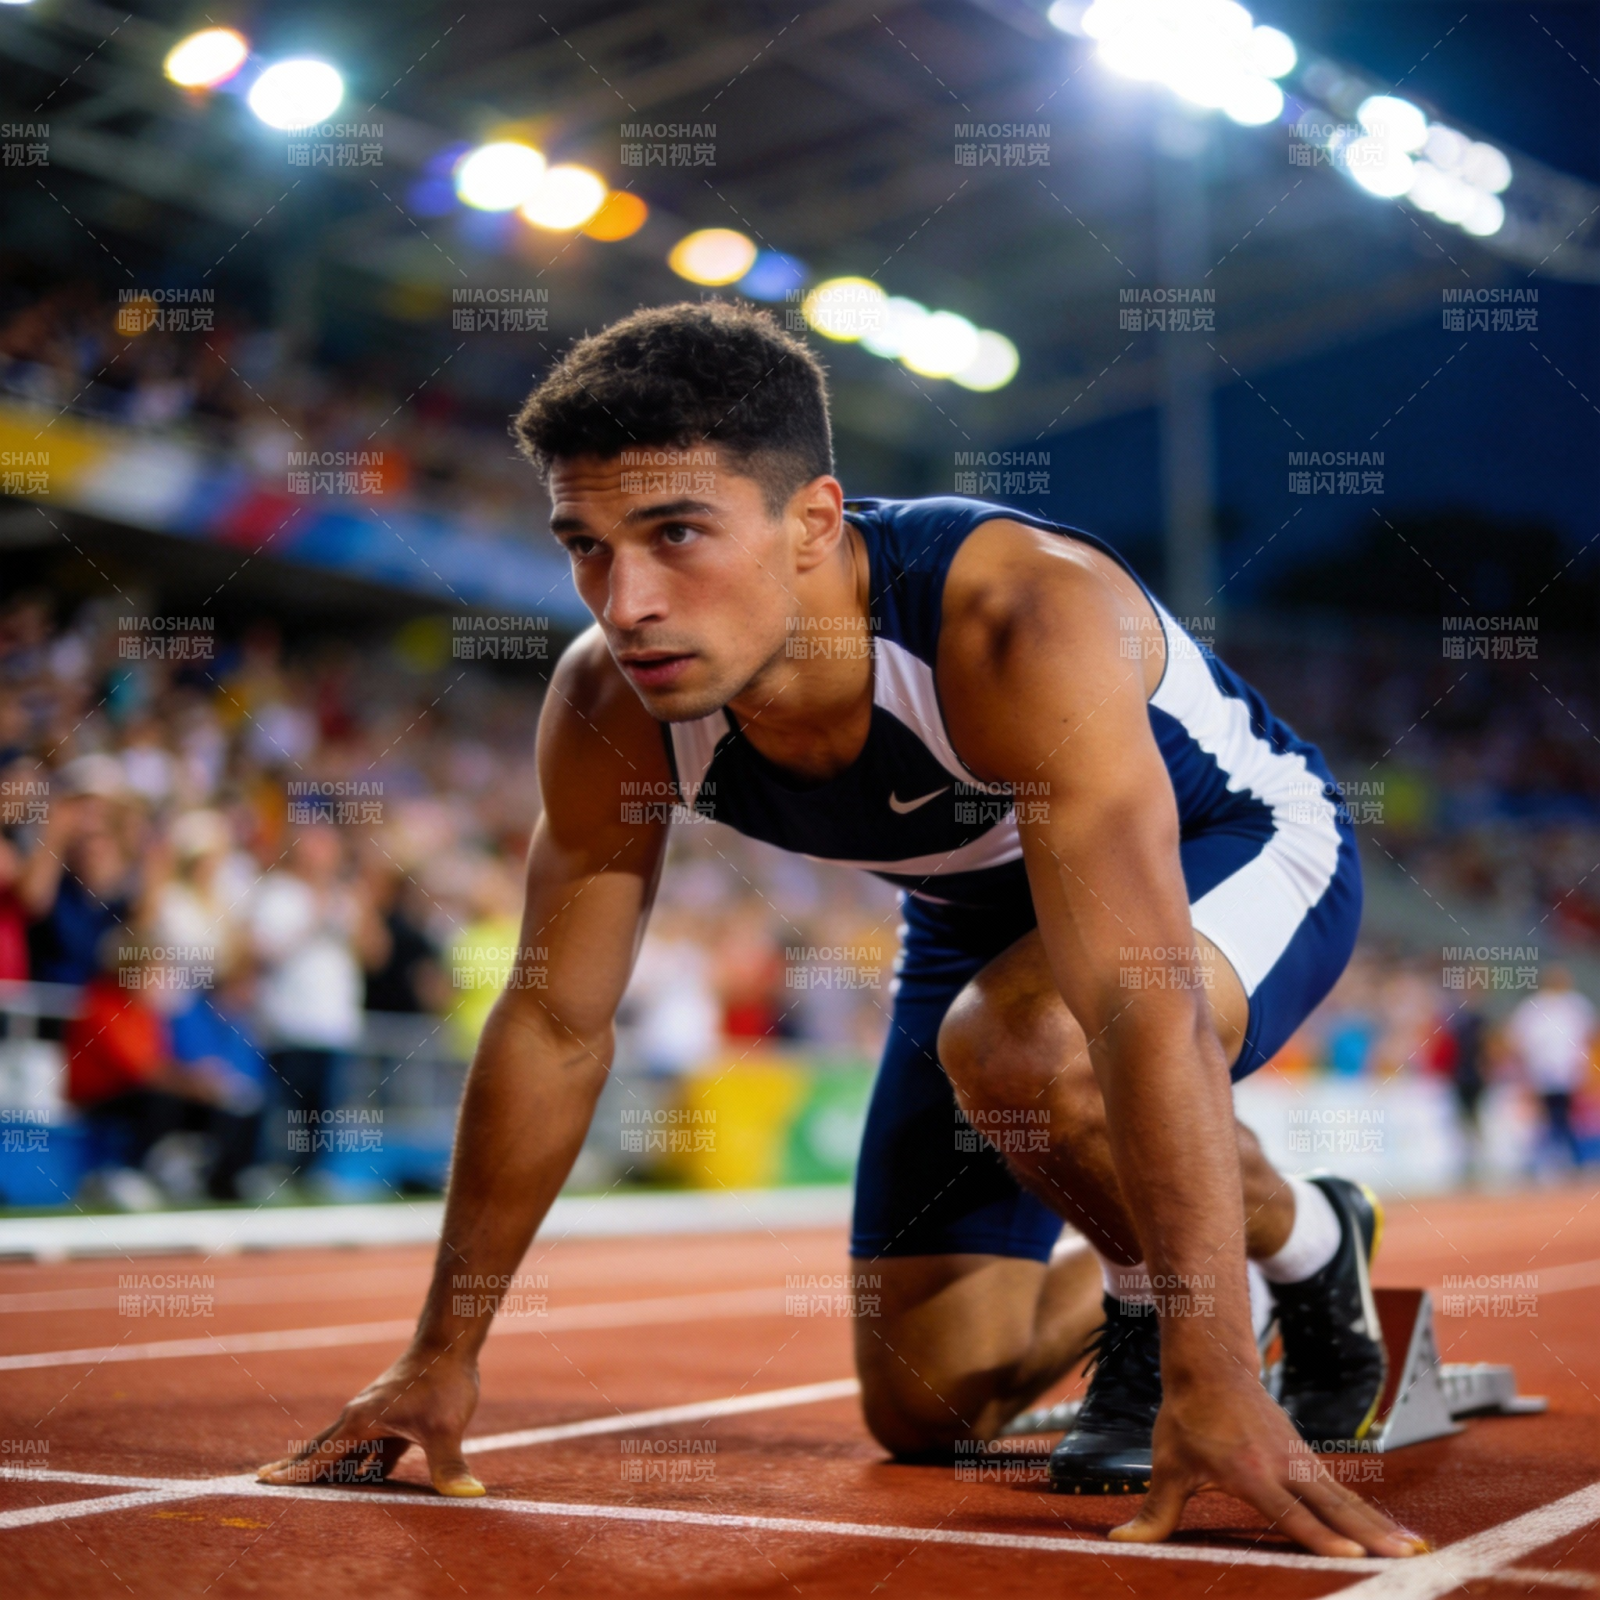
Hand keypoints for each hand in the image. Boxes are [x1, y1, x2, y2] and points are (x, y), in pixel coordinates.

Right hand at [257, 1346, 484, 1496]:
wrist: (451, 1342)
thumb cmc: (443, 1382)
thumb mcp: (445, 1428)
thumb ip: (449, 1464)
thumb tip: (470, 1494)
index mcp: (359, 1422)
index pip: (318, 1457)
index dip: (293, 1475)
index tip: (261, 1483)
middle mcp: (359, 1418)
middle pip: (321, 1449)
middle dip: (296, 1467)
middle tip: (262, 1481)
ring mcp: (376, 1415)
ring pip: (345, 1448)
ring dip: (326, 1466)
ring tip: (306, 1486)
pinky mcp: (394, 1416)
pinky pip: (369, 1448)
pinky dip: (359, 1464)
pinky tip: (361, 1480)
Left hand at [1110, 1373, 1426, 1558]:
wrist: (1210, 1364)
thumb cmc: (1187, 1418)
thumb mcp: (1168, 1464)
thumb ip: (1154, 1511)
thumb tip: (1120, 1542)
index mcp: (1250, 1472)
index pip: (1289, 1512)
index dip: (1318, 1537)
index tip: (1351, 1557)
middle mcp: (1282, 1465)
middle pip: (1332, 1507)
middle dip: (1369, 1535)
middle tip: (1407, 1560)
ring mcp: (1299, 1458)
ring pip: (1345, 1497)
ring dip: (1381, 1525)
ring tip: (1416, 1551)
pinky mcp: (1306, 1456)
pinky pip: (1343, 1489)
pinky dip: (1370, 1511)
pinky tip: (1394, 1533)